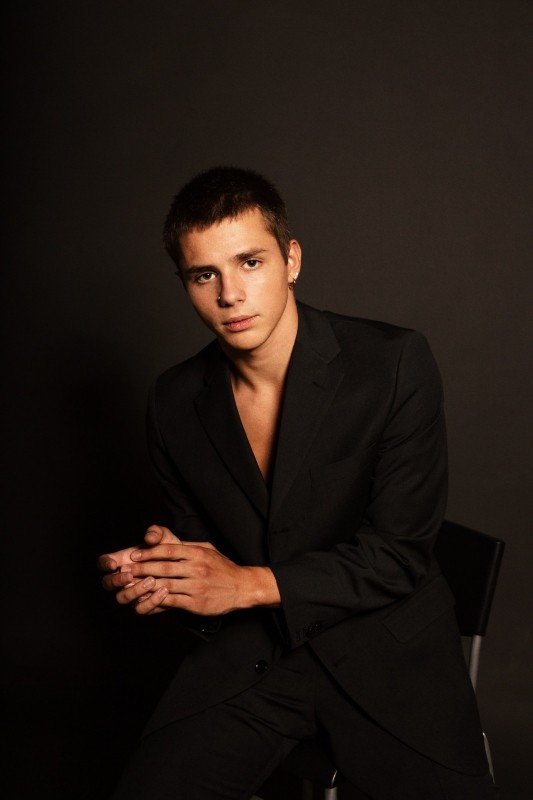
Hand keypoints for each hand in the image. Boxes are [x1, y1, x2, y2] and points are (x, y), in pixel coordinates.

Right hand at [98, 525, 180, 608]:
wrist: (184, 568)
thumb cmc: (169, 551)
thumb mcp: (165, 538)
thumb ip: (156, 533)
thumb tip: (149, 537)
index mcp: (122, 560)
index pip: (103, 562)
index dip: (104, 564)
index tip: (113, 564)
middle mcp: (123, 579)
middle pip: (107, 584)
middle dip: (116, 580)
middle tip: (130, 575)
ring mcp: (132, 593)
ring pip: (122, 598)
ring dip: (134, 591)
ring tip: (152, 580)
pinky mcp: (144, 605)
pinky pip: (140, 609)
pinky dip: (151, 602)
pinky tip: (164, 591)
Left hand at [107, 540, 280, 616]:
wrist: (241, 587)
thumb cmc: (222, 567)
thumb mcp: (208, 549)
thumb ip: (188, 547)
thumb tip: (167, 543)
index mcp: (197, 553)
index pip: (168, 551)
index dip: (148, 552)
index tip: (135, 555)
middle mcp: (196, 568)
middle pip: (163, 567)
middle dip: (142, 568)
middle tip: (127, 570)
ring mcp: (196, 587)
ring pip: (165, 584)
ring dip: (146, 585)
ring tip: (132, 585)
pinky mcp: (196, 603)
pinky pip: (173, 601)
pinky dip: (158, 600)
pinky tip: (148, 598)